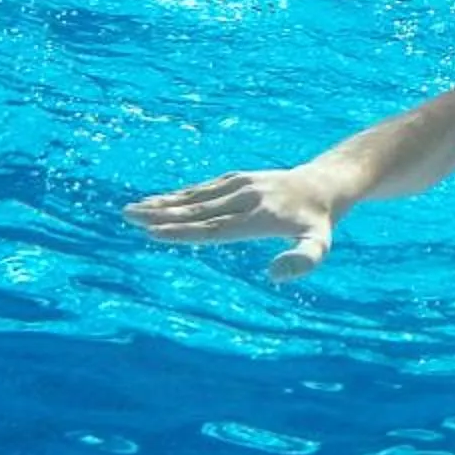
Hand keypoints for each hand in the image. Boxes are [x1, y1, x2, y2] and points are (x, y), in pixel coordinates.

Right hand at [125, 166, 348, 281]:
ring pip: (197, 196)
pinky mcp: (238, 178)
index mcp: (260, 218)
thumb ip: (302, 261)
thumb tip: (274, 275)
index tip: (153, 233)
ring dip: (163, 203)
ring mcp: (241, 185)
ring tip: (132, 209)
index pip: (215, 228)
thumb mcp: (320, 245)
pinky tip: (158, 202)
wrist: (325, 184)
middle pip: (198, 209)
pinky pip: (204, 188)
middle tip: (129, 216)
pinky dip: (180, 195)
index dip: (183, 232)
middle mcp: (247, 197)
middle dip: (161, 214)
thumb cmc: (319, 223)